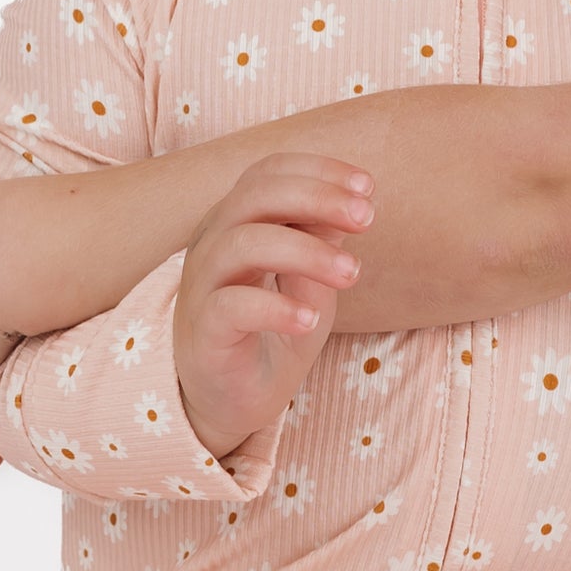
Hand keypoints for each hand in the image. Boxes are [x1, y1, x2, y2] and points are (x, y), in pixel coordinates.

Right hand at [175, 154, 374, 457]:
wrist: (233, 399)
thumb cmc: (272, 329)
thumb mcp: (307, 277)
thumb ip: (321, 238)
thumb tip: (354, 200)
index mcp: (237, 221)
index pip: (268, 173)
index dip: (319, 170)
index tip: (367, 188)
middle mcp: (214, 243)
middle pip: (254, 195)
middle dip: (317, 197)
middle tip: (367, 218)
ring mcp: (203, 285)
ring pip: (243, 243)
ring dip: (307, 252)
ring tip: (351, 274)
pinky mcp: (203, 331)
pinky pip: (231, 307)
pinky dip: (275, 308)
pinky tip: (309, 318)